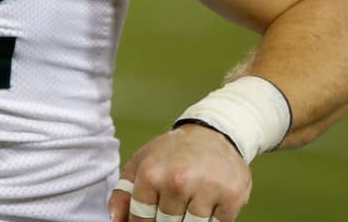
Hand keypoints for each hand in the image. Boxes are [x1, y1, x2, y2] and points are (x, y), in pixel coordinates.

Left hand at [108, 124, 251, 221]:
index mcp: (151, 173)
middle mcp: (178, 181)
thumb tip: (116, 220)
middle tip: (172, 204)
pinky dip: (212, 219)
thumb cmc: (172, 152)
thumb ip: (123, 193)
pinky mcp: (232, 197)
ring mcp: (206, 190)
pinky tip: (208, 201)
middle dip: (166, 220)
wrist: (213, 133)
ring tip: (188, 201)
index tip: (149, 218)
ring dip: (189, 219)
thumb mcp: (141, 163)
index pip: (141, 218)